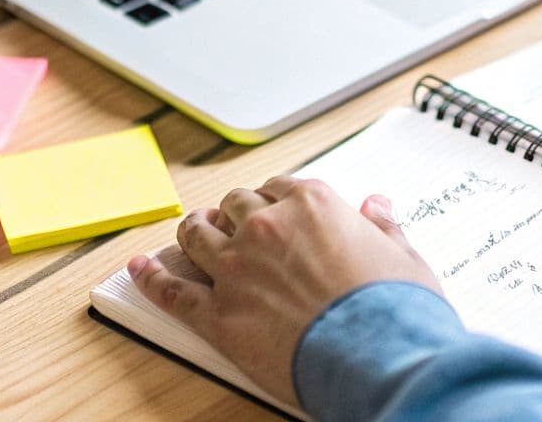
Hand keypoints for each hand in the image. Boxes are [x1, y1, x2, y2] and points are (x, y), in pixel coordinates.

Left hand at [127, 176, 440, 406]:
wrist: (377, 356)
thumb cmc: (394, 309)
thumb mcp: (404, 256)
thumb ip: (383, 227)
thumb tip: (378, 206)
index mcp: (312, 204)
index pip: (278, 186)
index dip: (272, 198)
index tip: (272, 208)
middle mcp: (266, 227)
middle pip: (233, 205)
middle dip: (232, 213)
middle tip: (231, 223)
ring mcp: (236, 270)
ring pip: (196, 236)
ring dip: (192, 232)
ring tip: (191, 234)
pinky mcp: (218, 315)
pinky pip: (171, 291)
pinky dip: (150, 278)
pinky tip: (138, 270)